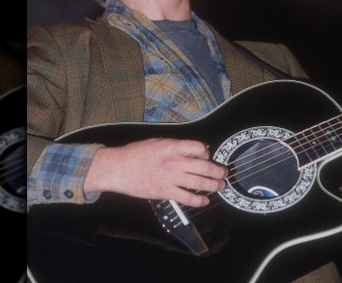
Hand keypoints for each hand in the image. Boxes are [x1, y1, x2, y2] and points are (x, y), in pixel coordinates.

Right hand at [84, 138, 226, 207]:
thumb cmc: (134, 154)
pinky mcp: (166, 192)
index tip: (207, 157)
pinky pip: (188, 198)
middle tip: (223, 173)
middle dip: (218, 171)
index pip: (199, 148)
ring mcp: (171, 177)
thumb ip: (174, 146)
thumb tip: (190, 151)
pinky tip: (204, 201)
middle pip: (205, 166)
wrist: (118, 168)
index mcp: (172, 146)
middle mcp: (175, 161)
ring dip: (213, 185)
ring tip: (220, 186)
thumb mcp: (156, 142)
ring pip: (200, 183)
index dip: (207, 153)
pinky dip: (199, 200)